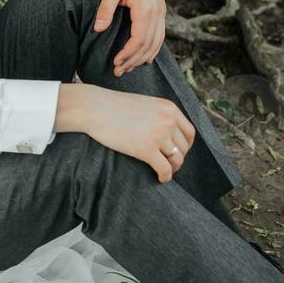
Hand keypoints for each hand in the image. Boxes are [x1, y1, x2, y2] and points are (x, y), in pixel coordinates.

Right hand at [58, 84, 195, 182]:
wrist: (94, 108)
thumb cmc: (114, 107)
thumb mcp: (145, 104)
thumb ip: (159, 115)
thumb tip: (169, 133)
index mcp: (169, 108)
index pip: (189, 132)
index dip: (185, 146)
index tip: (178, 152)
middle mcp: (168, 121)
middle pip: (184, 147)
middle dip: (178, 157)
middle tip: (169, 163)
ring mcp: (158, 135)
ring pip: (177, 159)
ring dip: (173, 168)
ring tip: (165, 171)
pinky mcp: (147, 149)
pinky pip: (165, 169)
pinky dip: (165, 176)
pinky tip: (160, 178)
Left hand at [94, 0, 166, 76]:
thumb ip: (105, 9)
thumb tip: (98, 29)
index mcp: (145, 8)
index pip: (139, 39)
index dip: (128, 54)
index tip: (115, 62)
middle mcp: (157, 13)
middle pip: (148, 45)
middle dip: (133, 61)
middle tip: (118, 71)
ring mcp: (161, 13)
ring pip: (156, 43)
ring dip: (143, 58)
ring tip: (128, 68)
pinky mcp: (160, 12)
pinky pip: (160, 36)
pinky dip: (153, 49)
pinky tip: (144, 58)